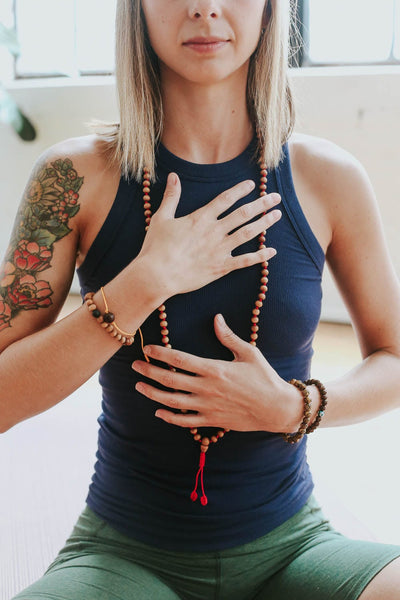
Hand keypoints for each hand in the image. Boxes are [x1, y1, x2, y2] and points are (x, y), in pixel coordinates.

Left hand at [132, 314, 298, 432]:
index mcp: (215, 369)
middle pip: (170, 380)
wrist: (277, 408)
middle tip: (134, 366)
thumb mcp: (249, 353)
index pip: (180, 360)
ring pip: (172, 402)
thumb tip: (216, 318)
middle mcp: (207, 388)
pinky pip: (186, 422)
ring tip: (139, 386)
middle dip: (149, 372)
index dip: (161, 353)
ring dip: (153, 394)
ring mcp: (208, 406)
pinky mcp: (212, 420)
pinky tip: (158, 412)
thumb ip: (229, 337)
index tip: (147, 348)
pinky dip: (170, 418)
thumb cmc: (264, 378)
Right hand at [137, 173, 280, 296]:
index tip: (253, 184)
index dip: (240, 190)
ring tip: (277, 215)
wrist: (157, 275)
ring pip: (248, 234)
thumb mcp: (161, 218)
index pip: (225, 199)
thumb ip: (171, 197)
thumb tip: (174, 176)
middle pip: (243, 214)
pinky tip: (272, 251)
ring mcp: (219, 250)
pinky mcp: (221, 267)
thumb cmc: (156, 247)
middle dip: (261, 204)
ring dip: (264, 223)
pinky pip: (245, 261)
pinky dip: (260, 256)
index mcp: (200, 218)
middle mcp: (214, 231)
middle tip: (276, 197)